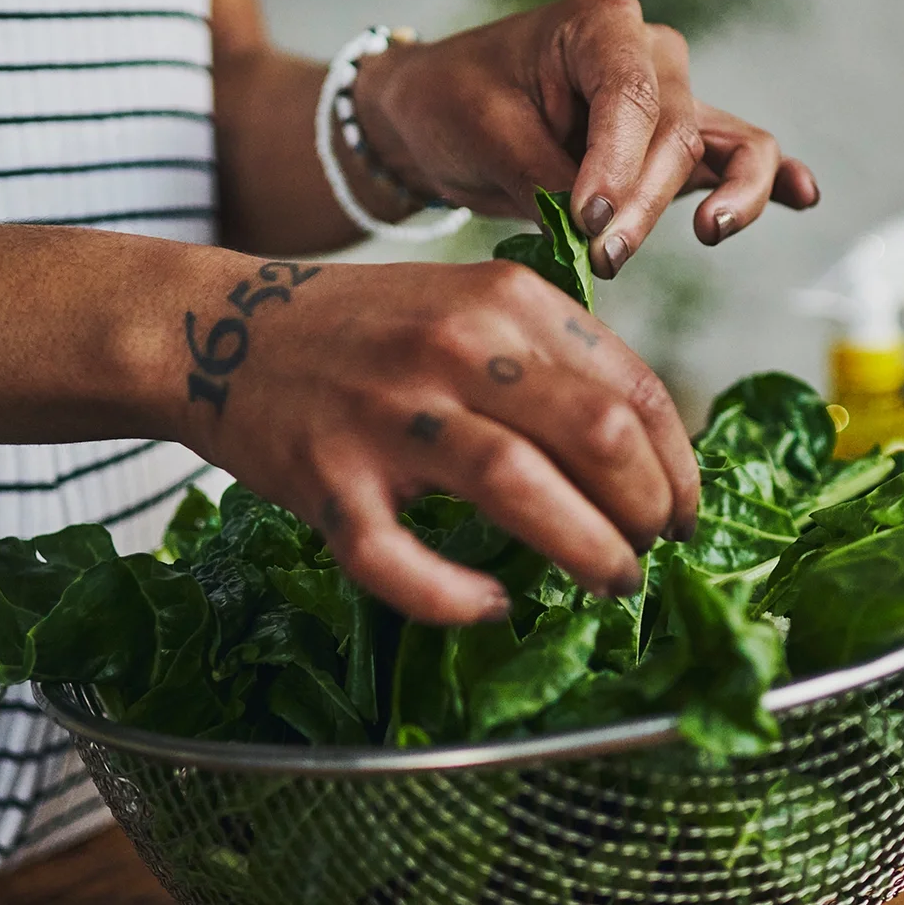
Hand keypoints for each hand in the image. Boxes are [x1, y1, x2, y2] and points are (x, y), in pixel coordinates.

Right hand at [168, 256, 697, 625]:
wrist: (218, 328)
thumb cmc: (367, 333)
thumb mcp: (471, 306)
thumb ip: (555, 359)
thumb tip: (652, 452)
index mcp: (505, 300)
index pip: (634, 390)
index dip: (680, 467)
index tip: (685, 512)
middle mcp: (454, 347)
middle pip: (597, 437)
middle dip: (647, 512)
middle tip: (646, 553)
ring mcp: (387, 414)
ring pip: (520, 489)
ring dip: (587, 551)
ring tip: (610, 583)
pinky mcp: (326, 478)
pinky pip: (400, 559)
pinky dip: (455, 595)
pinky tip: (489, 604)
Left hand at [351, 0, 820, 278]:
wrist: (438, 115)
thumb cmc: (453, 105)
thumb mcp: (485, 134)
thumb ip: (550, 176)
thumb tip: (604, 228)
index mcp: (600, 23)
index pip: (633, 95)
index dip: (617, 164)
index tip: (587, 219)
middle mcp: (650, 51)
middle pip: (676, 131)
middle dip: (646, 202)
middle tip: (602, 256)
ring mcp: (674, 97)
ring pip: (728, 145)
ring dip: (728, 196)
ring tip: (711, 233)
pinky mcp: (678, 145)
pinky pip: (738, 157)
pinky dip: (770, 179)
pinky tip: (804, 196)